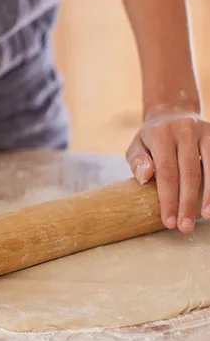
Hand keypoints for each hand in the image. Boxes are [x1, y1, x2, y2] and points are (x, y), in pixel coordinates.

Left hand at [126, 109, 209, 232]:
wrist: (173, 113)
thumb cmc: (151, 139)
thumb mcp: (137, 146)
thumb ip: (138, 161)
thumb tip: (145, 177)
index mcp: (161, 134)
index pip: (166, 172)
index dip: (168, 198)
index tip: (168, 221)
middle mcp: (185, 130)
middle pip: (189, 173)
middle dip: (187, 203)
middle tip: (185, 227)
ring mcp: (205, 131)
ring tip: (206, 217)